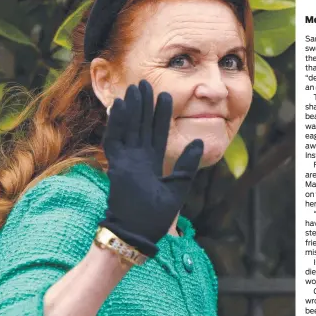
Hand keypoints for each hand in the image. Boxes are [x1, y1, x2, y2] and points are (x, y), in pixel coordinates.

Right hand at [99, 80, 202, 256]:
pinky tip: (119, 105)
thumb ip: (188, 164)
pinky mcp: (116, 166)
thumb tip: (199, 141)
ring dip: (130, 108)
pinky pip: (115, 140)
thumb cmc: (156, 216)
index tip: (165, 95)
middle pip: (141, 125)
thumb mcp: (178, 186)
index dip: (161, 114)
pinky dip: (116, 123)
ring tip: (134, 87)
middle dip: (144, 104)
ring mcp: (126, 161)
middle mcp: (138, 158)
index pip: (157, 133)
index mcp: (152, 163)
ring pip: (128, 128)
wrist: (139, 233)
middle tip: (145, 82)